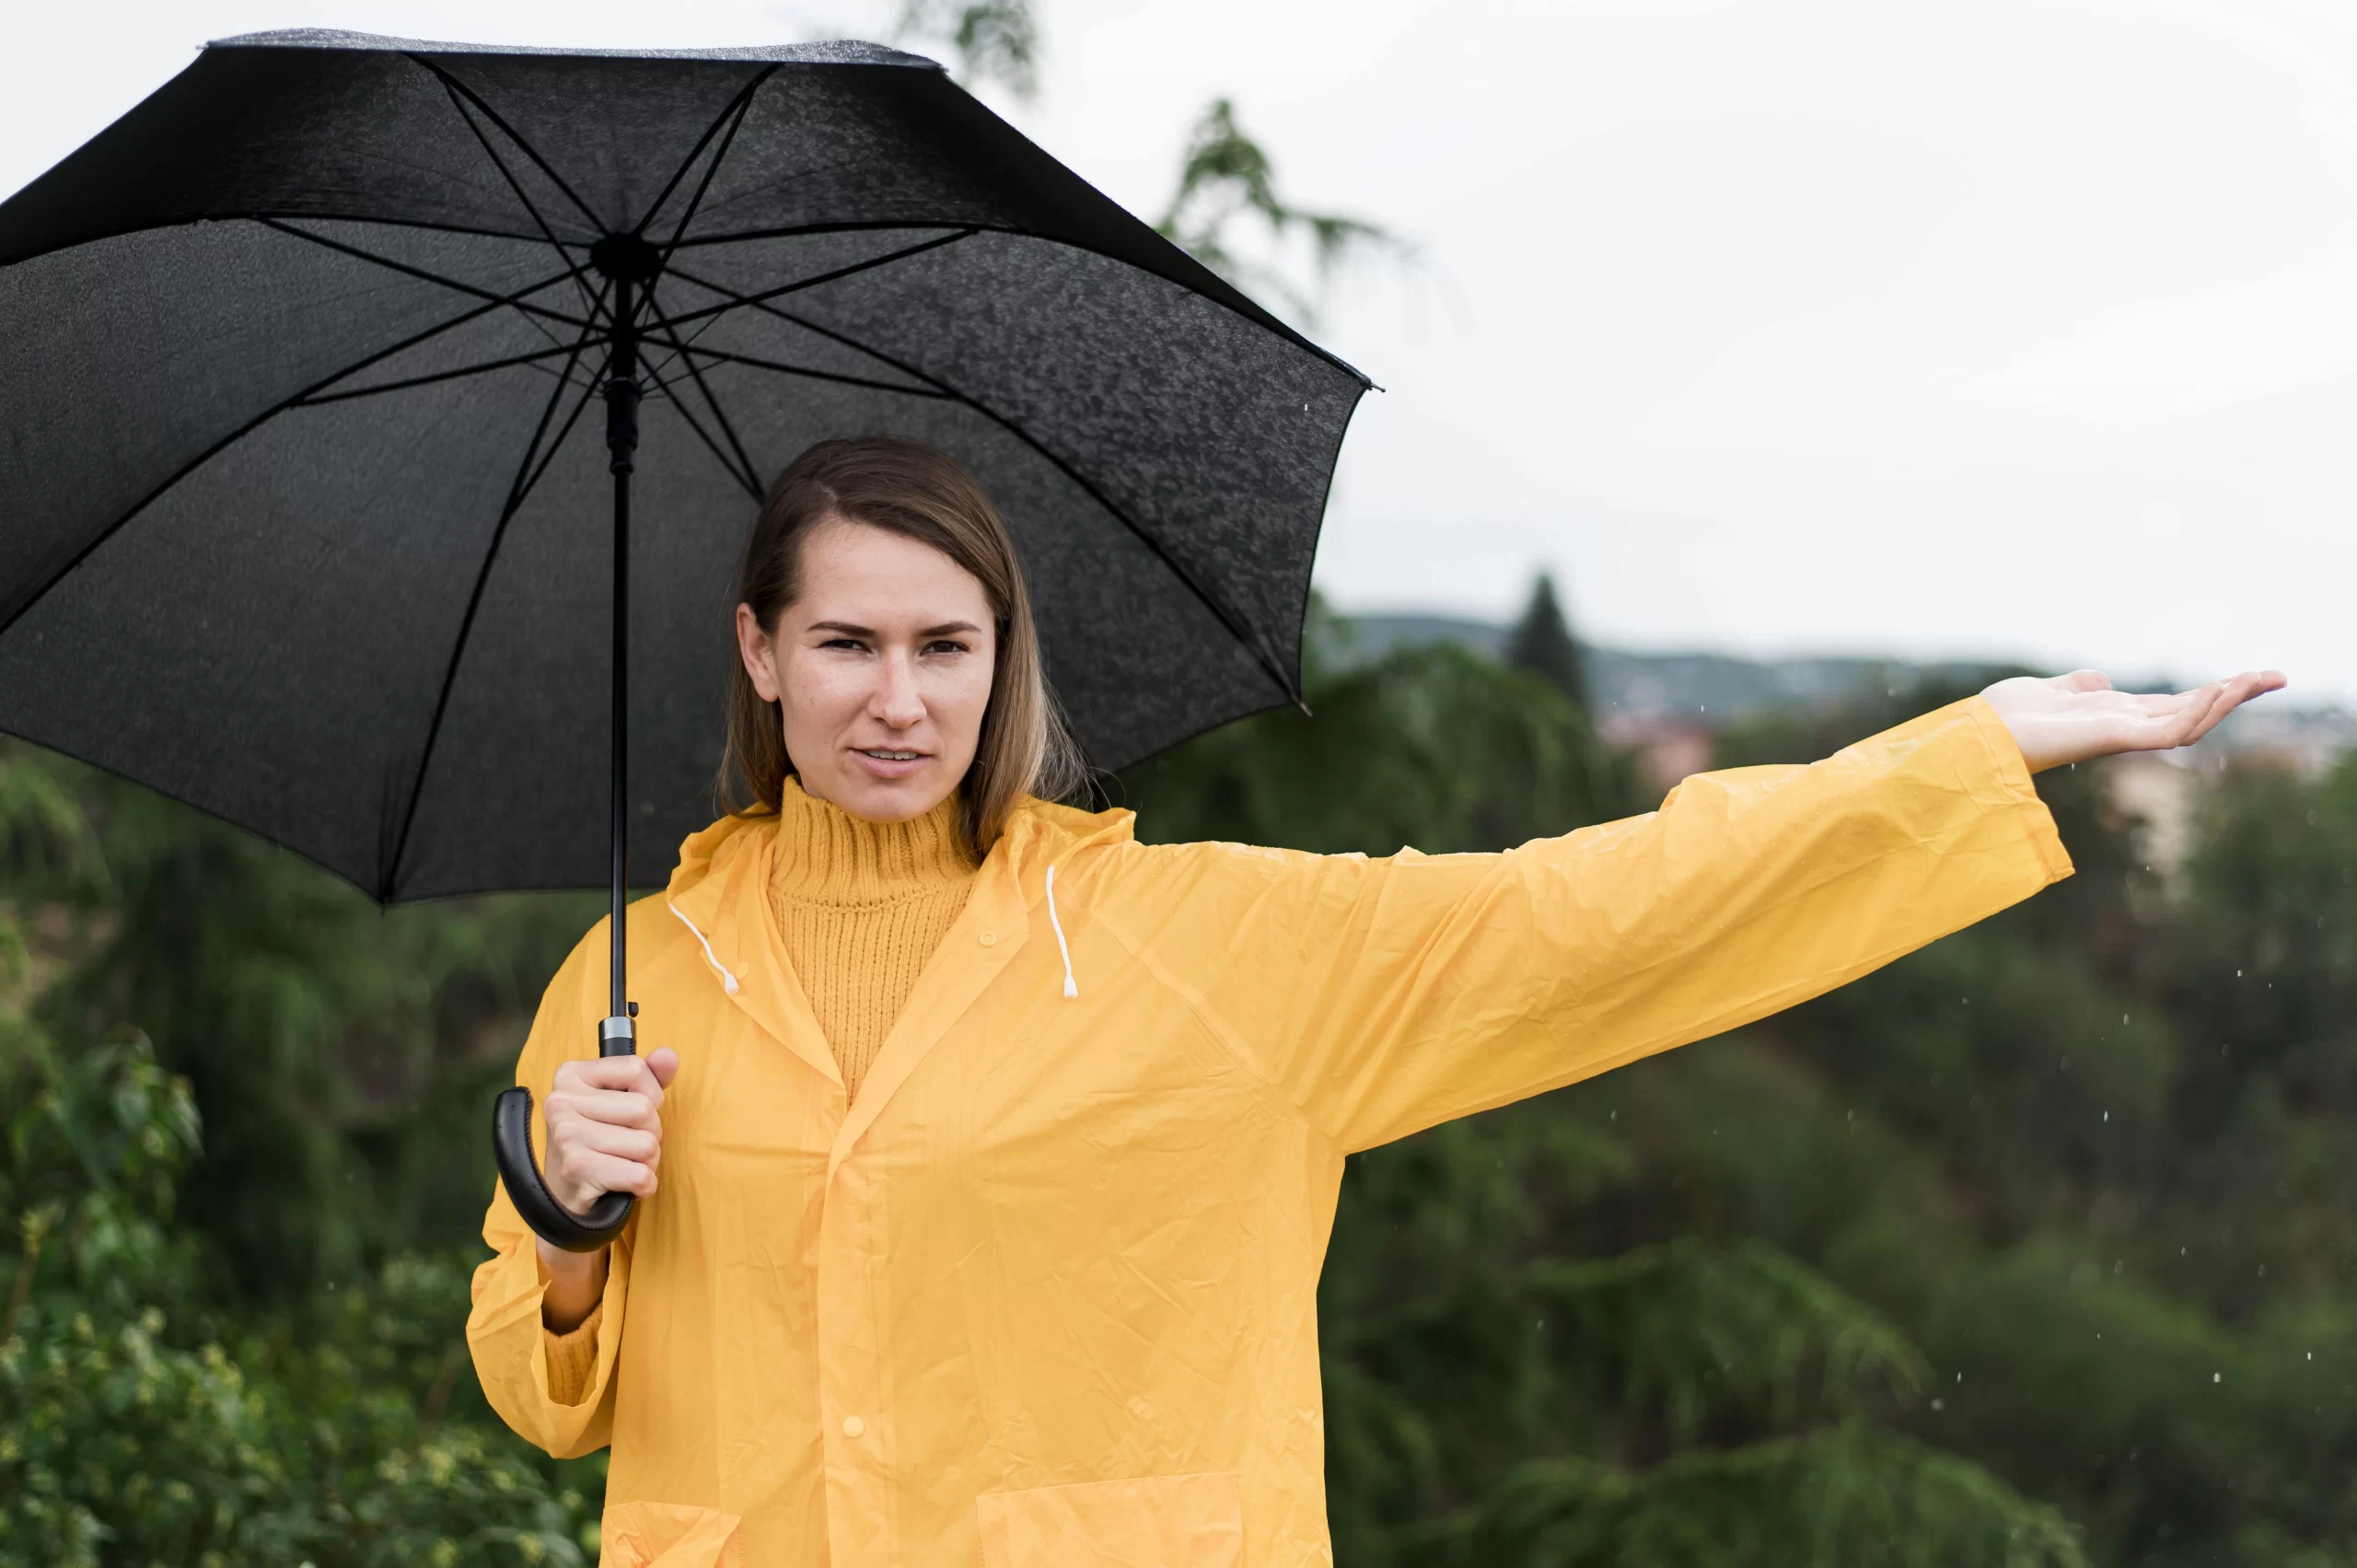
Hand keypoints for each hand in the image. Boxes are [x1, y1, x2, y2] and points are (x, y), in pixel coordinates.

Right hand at [541, 1046, 679, 1214]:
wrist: (565, 1195)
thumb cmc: (598, 1140)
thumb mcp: (618, 1099)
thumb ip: (647, 1076)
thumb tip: (668, 1056)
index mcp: (570, 1075)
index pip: (636, 1068)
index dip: (649, 1093)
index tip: (630, 1111)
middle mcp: (561, 1102)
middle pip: (644, 1108)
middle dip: (650, 1132)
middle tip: (626, 1144)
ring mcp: (566, 1136)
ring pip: (647, 1143)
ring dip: (647, 1160)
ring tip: (623, 1163)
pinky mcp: (577, 1169)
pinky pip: (640, 1175)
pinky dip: (643, 1184)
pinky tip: (622, 1184)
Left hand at [1981, 669, 2285, 771]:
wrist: (1976, 735)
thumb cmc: (2003, 718)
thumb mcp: (2050, 691)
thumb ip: (2078, 686)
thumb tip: (2100, 679)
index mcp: (2113, 715)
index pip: (2173, 705)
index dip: (2209, 693)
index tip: (2245, 677)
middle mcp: (2122, 728)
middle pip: (2192, 713)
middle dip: (2234, 696)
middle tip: (2277, 676)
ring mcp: (2121, 736)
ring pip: (2190, 723)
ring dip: (2226, 700)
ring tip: (2258, 678)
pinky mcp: (2113, 739)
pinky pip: (2168, 730)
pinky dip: (2197, 711)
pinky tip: (2219, 690)